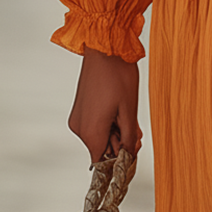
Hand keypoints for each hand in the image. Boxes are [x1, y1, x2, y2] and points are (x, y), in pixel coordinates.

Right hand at [68, 47, 142, 163]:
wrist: (104, 49)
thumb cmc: (118, 75)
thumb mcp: (130, 112)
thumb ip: (128, 139)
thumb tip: (128, 157)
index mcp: (91, 131)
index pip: (103, 163)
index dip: (119, 161)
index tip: (132, 151)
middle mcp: (79, 128)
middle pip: (102, 150)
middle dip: (120, 143)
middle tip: (134, 128)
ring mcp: (77, 118)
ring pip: (100, 137)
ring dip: (116, 131)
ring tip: (126, 115)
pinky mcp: (79, 110)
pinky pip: (95, 126)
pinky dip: (108, 123)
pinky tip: (118, 111)